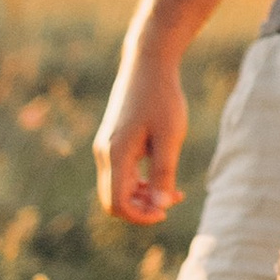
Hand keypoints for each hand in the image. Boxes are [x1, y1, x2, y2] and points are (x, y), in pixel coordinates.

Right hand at [94, 39, 187, 225]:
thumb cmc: (162, 97)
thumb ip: (164, 172)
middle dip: (141, 208)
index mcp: (116, 154)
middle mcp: (105, 153)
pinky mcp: (114, 141)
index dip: (140, 216)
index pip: (117, 203)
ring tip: (174, 190)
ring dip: (143, 196)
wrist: (148, 63)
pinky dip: (141, 182)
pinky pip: (122, 173)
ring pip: (118, 187)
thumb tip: (162, 206)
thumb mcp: (170, 136)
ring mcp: (107, 147)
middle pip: (113, 200)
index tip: (167, 211)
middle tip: (173, 200)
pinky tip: (164, 177)